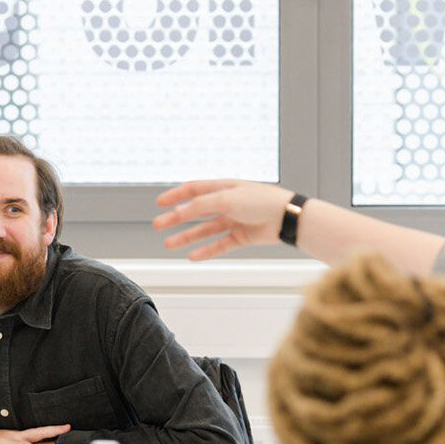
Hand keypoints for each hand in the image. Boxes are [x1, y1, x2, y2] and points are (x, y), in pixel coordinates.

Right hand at [152, 179, 294, 259]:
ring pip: (204, 230)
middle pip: (195, 211)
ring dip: (186, 237)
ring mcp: (234, 220)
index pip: (194, 189)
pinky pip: (219, 245)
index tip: (160, 203)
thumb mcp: (226, 199)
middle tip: (158, 226)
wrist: (286, 217)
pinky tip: (193, 256)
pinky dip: (206, 250)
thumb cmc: (260, 201)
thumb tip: (179, 211)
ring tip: (169, 244)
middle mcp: (227, 203)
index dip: (176, 195)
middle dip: (176, 219)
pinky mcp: (241, 237)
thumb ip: (201, 205)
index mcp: (223, 188)